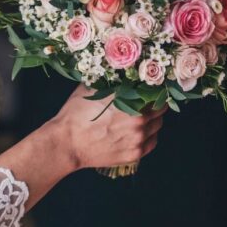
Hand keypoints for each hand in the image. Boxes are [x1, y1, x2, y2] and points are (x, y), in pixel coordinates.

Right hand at [49, 85, 164, 171]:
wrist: (66, 143)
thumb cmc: (75, 114)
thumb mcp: (92, 88)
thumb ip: (113, 81)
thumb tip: (126, 73)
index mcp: (130, 100)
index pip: (157, 91)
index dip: (154, 88)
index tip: (150, 87)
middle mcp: (139, 120)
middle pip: (160, 109)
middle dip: (154, 104)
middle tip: (144, 102)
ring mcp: (138, 139)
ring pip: (158, 126)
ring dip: (152, 120)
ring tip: (138, 118)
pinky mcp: (134, 154)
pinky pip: (152, 142)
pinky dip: (148, 136)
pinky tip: (136, 132)